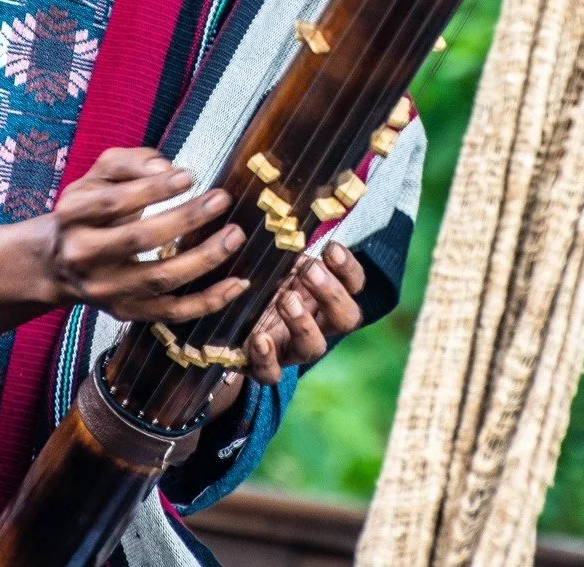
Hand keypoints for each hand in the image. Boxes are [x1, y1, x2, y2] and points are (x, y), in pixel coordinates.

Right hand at [40, 147, 247, 322]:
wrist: (59, 261)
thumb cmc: (89, 209)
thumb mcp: (98, 175)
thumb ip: (130, 162)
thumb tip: (164, 166)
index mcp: (74, 215)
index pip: (114, 202)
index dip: (153, 189)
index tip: (190, 176)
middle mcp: (84, 256)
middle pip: (139, 240)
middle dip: (185, 219)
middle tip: (221, 199)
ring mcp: (105, 290)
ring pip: (159, 280)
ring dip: (203, 258)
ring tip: (234, 235)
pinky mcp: (127, 312)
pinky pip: (172, 312)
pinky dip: (207, 301)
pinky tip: (237, 283)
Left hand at [244, 241, 365, 383]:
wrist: (230, 326)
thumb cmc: (261, 281)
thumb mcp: (276, 261)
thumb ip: (288, 246)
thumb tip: (289, 210)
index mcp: (325, 295)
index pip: (354, 285)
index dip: (348, 269)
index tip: (330, 248)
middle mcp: (317, 324)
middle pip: (346, 318)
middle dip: (331, 293)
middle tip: (309, 271)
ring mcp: (291, 348)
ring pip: (313, 347)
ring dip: (303, 323)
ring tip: (286, 300)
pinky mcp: (264, 366)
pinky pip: (272, 373)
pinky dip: (267, 358)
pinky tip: (259, 338)